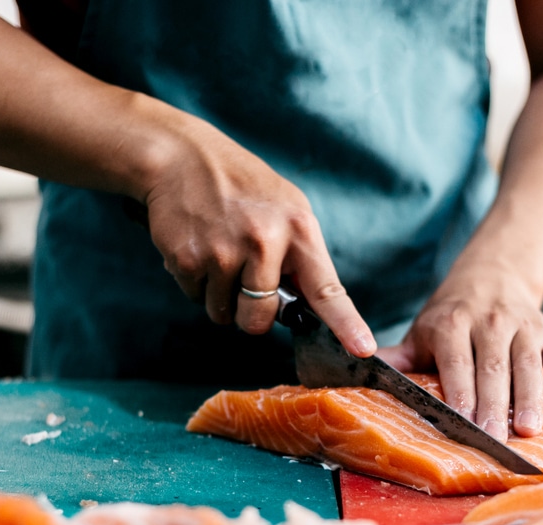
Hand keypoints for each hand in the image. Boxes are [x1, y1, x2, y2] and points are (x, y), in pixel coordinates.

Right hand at [142, 121, 374, 356]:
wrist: (180, 157)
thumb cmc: (240, 187)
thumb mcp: (286, 207)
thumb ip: (300, 255)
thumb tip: (305, 308)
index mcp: (298, 229)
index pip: (327, 289)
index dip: (346, 325)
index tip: (362, 349)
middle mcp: (265, 242)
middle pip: (261, 319)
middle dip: (251, 313)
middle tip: (243, 278)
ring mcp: (225, 252)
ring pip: (225, 314)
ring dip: (220, 296)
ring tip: (218, 252)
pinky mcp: (189, 259)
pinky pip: (196, 298)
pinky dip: (195, 282)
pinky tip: (198, 247)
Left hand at [374, 264, 542, 438]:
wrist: (492, 276)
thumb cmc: (451, 318)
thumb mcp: (422, 332)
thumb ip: (398, 358)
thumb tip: (360, 373)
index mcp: (453, 324)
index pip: (457, 362)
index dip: (460, 392)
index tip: (461, 421)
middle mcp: (490, 322)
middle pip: (493, 369)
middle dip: (494, 405)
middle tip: (495, 441)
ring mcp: (522, 326)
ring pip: (528, 364)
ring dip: (530, 397)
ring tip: (530, 429)